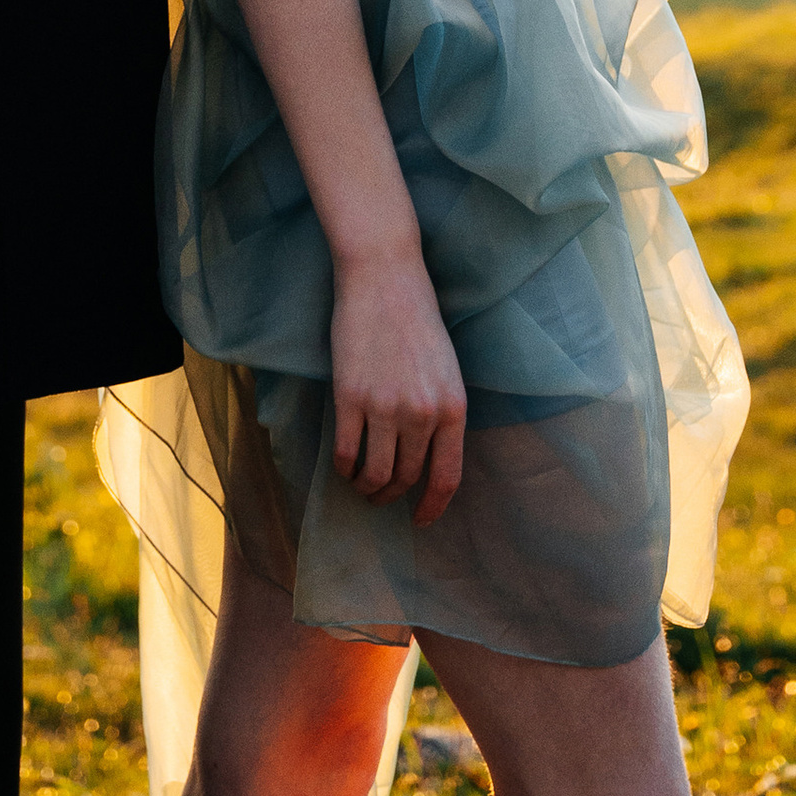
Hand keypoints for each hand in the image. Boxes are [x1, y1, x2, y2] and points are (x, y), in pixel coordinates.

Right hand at [330, 245, 465, 528]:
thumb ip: (439, 412)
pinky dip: (343, 468)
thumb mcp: (446, 369)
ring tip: (360, 484)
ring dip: (366, 488)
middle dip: (392, 495)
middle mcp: (423, 414)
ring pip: (375, 474)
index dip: (432, 507)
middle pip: (406, 478)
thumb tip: (426, 459)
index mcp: (453, 407)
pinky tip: (343, 465)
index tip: (419, 521)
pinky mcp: (350, 397)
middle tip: (380, 495)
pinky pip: (345, 453)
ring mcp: (385, 407)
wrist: (385, 275)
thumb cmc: (417, 317)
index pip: (446, 478)